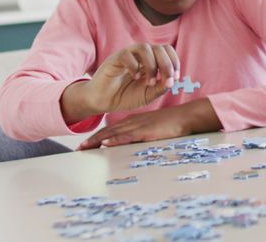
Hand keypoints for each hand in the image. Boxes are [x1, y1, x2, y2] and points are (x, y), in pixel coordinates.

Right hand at [78, 43, 179, 115]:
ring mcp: (128, 55)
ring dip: (152, 66)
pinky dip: (134, 66)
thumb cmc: (126, 96)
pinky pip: (127, 54)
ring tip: (149, 82)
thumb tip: (173, 80)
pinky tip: (135, 77)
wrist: (104, 101)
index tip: (175, 78)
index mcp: (151, 61)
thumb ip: (161, 88)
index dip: (174, 62)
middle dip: (167, 64)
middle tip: (165, 81)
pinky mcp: (115, 59)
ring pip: (145, 48)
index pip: (167, 51)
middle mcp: (141, 55)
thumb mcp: (148, 95)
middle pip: (160, 48)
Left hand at [79, 98, 220, 148]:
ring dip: (98, 141)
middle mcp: (132, 122)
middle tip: (79, 149)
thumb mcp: (153, 130)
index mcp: (133, 122)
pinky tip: (106, 143)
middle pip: (108, 131)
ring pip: (113, 133)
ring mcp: (138, 126)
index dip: (98, 137)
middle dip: (93, 140)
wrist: (185, 117)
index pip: (111, 130)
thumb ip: (142, 136)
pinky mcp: (145, 131)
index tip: (87, 145)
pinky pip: (127, 135)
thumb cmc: (173, 124)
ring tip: (85, 148)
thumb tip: (132, 147)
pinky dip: (115, 139)